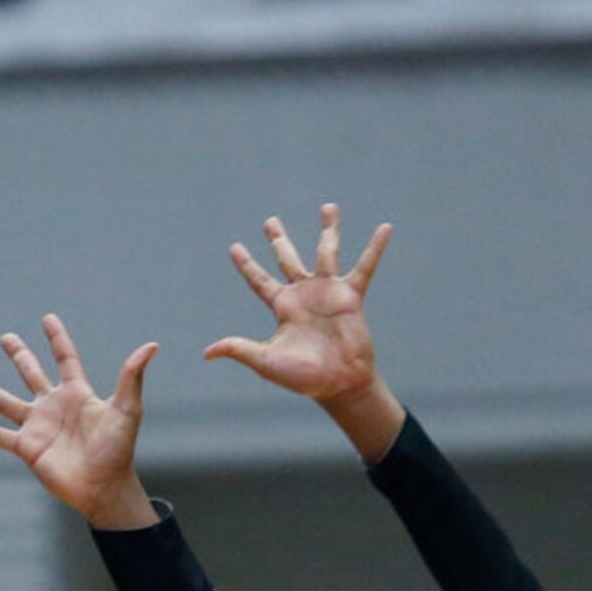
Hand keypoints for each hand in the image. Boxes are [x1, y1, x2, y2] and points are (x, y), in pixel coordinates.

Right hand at [0, 314, 158, 529]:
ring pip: (5, 401)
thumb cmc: (118, 449)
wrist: (103, 487)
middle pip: (31, 374)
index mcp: (77, 394)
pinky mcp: (26, 447)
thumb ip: (131, 377)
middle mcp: (54, 407)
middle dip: (19, 355)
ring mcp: (37, 426)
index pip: (65, 359)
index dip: (57, 339)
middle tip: (6, 337)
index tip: (48, 319)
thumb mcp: (126, 409)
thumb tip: (151, 346)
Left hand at [205, 203, 404, 462]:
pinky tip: (384, 228)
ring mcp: (328, 292)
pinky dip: (375, 248)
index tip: (234, 247)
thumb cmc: (301, 376)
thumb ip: (239, 350)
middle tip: (270, 220)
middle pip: (287, 259)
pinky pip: (365, 266)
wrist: (338, 383)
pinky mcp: (351, 296)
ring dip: (328, 230)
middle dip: (279, 240)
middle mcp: (304, 295)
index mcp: (282, 307)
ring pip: (326, 252)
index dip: (246, 264)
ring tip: (328, 207)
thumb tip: (206, 353)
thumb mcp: (265, 360)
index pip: (259, 280)